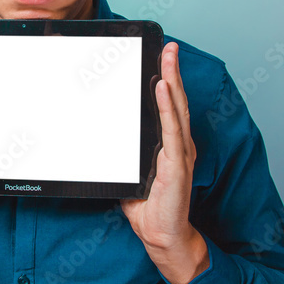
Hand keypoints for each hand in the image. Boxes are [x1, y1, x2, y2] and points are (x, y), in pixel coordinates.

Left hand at [121, 42, 209, 283]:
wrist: (163, 236)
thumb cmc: (149, 207)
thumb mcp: (132, 172)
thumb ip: (126, 153)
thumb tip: (104, 134)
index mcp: (169, 145)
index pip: (168, 107)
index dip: (167, 81)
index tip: (161, 59)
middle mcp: (179, 145)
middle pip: (177, 100)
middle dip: (173, 71)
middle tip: (168, 47)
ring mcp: (180, 154)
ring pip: (177, 109)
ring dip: (173, 80)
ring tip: (168, 58)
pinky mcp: (176, 166)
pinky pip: (171, 131)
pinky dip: (168, 108)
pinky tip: (164, 89)